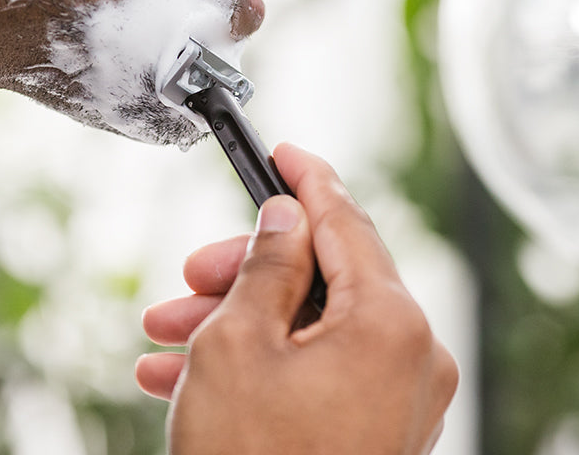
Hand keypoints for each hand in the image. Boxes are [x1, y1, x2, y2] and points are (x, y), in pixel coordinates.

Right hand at [135, 143, 457, 454]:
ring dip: (237, 326)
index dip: (306, 180)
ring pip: (311, 330)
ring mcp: (400, 401)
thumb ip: (268, 265)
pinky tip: (190, 377)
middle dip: (244, 275)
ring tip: (167, 339)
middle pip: (323, 279)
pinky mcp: (379, 433)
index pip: (346, 221)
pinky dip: (262, 366)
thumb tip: (287, 219)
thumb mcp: (238, 343)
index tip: (283, 152)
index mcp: (389, 322)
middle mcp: (412, 358)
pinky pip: (318, 374)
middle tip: (188, 279)